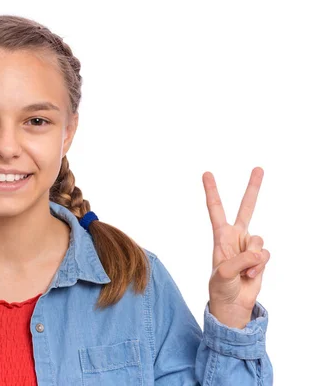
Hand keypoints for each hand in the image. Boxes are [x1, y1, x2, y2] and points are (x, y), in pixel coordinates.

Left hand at [202, 167, 270, 328]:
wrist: (232, 303)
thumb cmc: (220, 287)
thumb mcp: (223, 274)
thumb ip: (239, 260)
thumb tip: (257, 252)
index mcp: (220, 236)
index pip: (215, 209)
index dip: (212, 191)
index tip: (207, 173)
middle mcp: (235, 237)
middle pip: (246, 208)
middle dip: (253, 188)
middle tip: (259, 168)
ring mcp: (249, 246)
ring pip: (259, 240)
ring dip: (253, 257)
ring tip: (243, 270)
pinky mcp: (260, 257)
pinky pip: (265, 255)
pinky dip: (260, 265)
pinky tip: (251, 274)